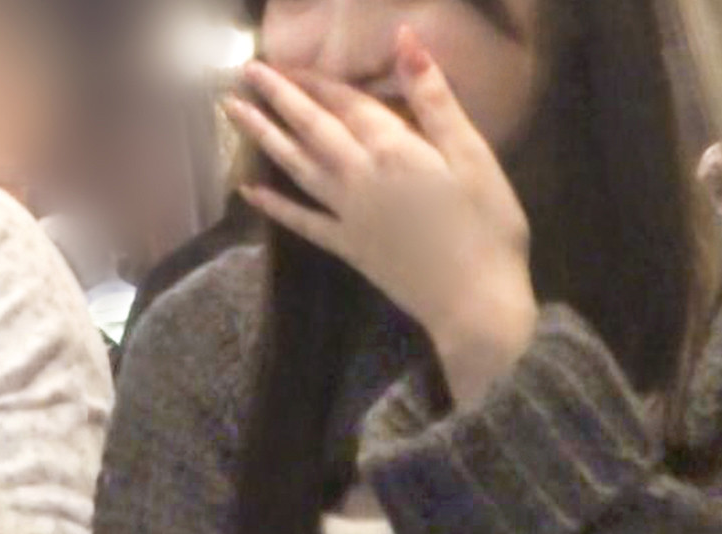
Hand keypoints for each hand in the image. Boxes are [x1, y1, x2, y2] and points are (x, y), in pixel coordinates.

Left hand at [226, 27, 538, 407]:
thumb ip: (437, 99)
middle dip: (280, 97)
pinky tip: (248, 190)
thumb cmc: (488, 229)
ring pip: (297, 166)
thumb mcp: (475, 157)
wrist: (475, 307)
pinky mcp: (348, 248)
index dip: (321, 79)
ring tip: (233, 112)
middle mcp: (360, 178)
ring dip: (264, 136)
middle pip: (313, 128)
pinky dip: (274, 205)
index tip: (291, 59)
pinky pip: (303, 222)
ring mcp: (349, 215)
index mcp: (394, 151)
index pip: (349, 104)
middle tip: (248, 71)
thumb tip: (405, 38)